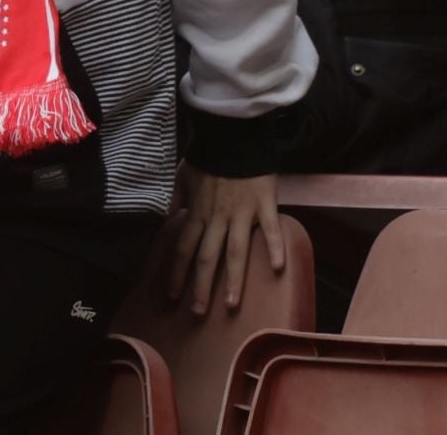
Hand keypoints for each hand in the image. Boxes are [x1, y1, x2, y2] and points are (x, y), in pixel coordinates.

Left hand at [168, 166, 284, 314]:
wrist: (232, 133)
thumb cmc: (208, 155)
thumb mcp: (183, 176)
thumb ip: (177, 200)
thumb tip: (170, 219)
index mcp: (197, 212)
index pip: (183, 249)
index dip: (177, 273)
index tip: (172, 296)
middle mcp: (217, 218)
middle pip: (206, 258)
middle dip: (200, 288)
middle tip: (197, 314)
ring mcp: (241, 213)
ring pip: (235, 252)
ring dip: (232, 281)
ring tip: (230, 305)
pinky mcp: (264, 204)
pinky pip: (270, 229)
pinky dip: (274, 247)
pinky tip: (277, 268)